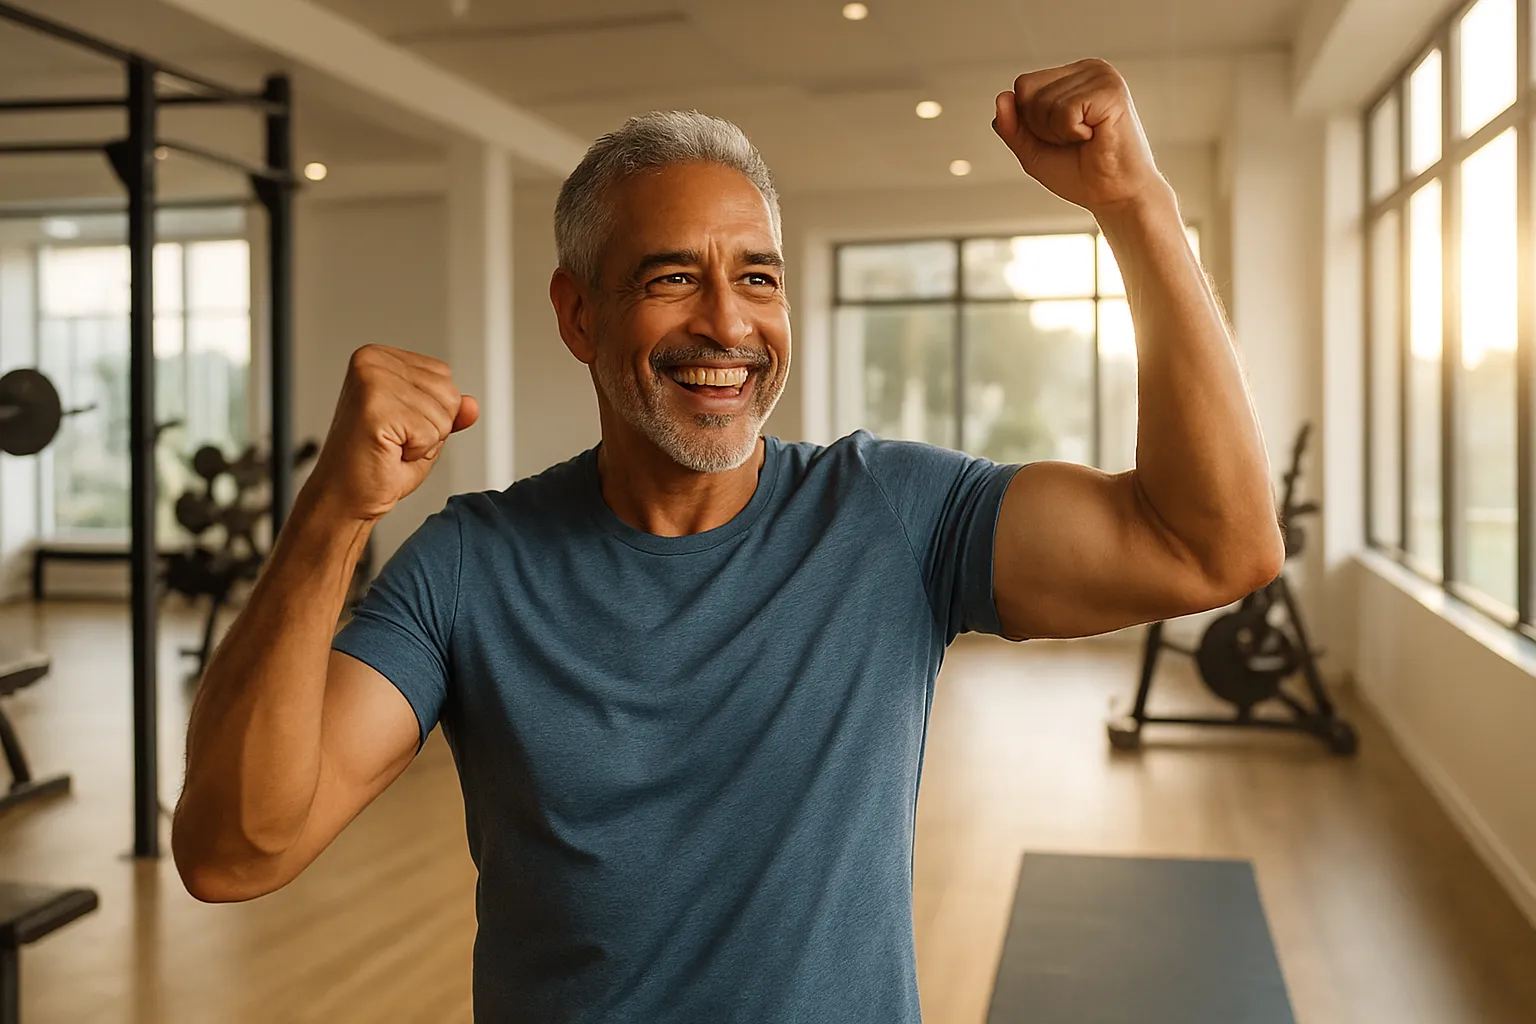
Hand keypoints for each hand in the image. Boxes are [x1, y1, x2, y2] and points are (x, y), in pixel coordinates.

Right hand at [306, 345, 478, 521]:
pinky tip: (388, 453)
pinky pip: (430, 432)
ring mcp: (372, 382)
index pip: (444, 377)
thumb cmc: (374, 465)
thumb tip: (471, 404)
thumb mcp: (423, 431)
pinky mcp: (376, 409)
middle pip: (448, 392)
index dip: (432, 413)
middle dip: (431, 427)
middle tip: (395, 441)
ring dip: (424, 442)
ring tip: (391, 447)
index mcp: (379, 358)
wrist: (342, 497)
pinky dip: (416, 453)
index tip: (398, 427)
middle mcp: (372, 362)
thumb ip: (450, 412)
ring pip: (443, 414)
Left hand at [993, 59, 1165, 215]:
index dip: (1030, 121)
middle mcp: (1087, 69)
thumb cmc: (1081, 174)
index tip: (1060, 137)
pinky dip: (1072, 133)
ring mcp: (1101, 76)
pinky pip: (1065, 110)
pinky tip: (1095, 135)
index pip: (1023, 85)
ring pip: (1043, 102)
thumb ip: (1013, 126)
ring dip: (1058, 133)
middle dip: (1041, 127)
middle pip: (1027, 90)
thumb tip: (1002, 97)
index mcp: (1072, 76)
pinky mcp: (1111, 90)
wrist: (1115, 196)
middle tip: (1075, 140)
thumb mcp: (1033, 150)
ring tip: (1087, 138)